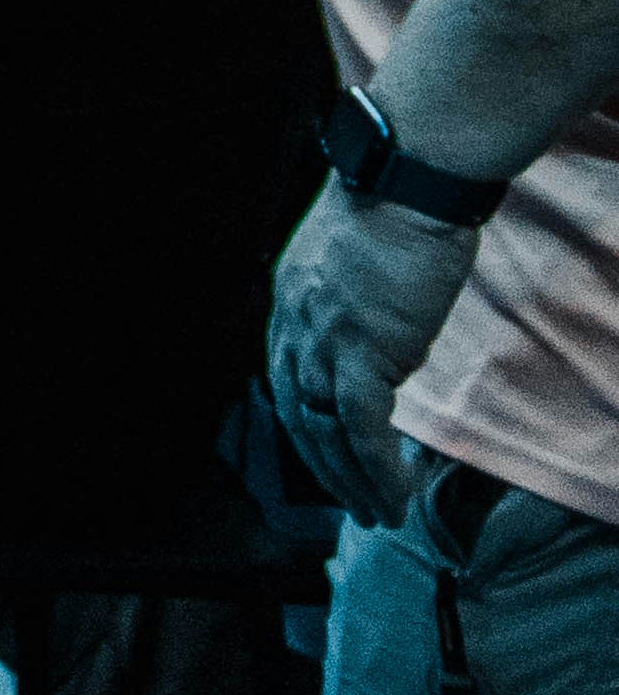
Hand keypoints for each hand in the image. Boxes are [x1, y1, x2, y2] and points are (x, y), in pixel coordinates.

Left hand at [266, 178, 478, 523]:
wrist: (407, 179)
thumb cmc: (394, 207)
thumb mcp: (352, 259)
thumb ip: (349, 300)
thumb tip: (376, 334)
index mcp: (289, 300)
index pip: (287, 378)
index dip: (307, 423)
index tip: (328, 454)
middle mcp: (297, 326)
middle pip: (299, 415)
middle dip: (324, 467)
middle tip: (352, 504)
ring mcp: (326, 343)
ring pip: (329, 433)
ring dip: (354, 483)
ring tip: (381, 515)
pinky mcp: (364, 354)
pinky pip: (362, 431)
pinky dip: (376, 470)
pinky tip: (395, 495)